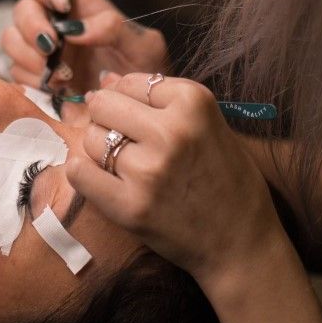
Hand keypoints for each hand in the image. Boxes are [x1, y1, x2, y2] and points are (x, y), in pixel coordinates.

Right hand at [1, 0, 169, 92]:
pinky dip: (33, 81)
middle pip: (21, 9)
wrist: (139, 111)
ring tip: (62, 75)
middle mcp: (54, 25)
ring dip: (30, 56)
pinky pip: (17, 75)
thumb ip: (114, 27)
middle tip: (52, 47)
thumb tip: (77, 29)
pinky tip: (58, 90)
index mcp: (77, 7)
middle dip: (32, 26)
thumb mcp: (142, 45)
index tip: (60, 4)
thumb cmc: (144, 70)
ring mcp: (41, 53)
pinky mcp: (35, 81)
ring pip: (11, 41)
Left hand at [66, 73, 279, 284]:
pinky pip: (80, 173)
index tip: (136, 116)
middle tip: (122, 137)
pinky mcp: (130, 206)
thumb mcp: (207, 125)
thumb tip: (105, 79)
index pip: (132, 81)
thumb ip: (160, 100)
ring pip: (91, 139)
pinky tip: (99, 178)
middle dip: (107, 118)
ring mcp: (148, 169)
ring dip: (99, 149)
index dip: (128, 98)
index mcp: (194, 102)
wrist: (242, 243)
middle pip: (104, 104)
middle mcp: (170, 130)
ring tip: (123, 164)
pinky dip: (83, 173)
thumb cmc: (228, 179)